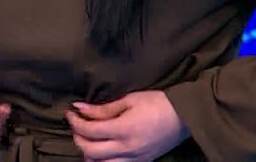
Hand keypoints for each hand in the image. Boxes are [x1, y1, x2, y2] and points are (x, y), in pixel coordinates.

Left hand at [67, 90, 189, 161]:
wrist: (185, 116)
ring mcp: (135, 158)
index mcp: (124, 130)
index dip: (75, 121)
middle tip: (76, 125)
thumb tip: (79, 108)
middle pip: (90, 151)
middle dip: (77, 137)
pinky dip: (103, 160)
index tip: (70, 112)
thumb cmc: (158, 103)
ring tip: (86, 139)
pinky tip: (100, 150)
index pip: (89, 131)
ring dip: (88, 153)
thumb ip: (103, 108)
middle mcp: (127, 149)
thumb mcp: (129, 100)